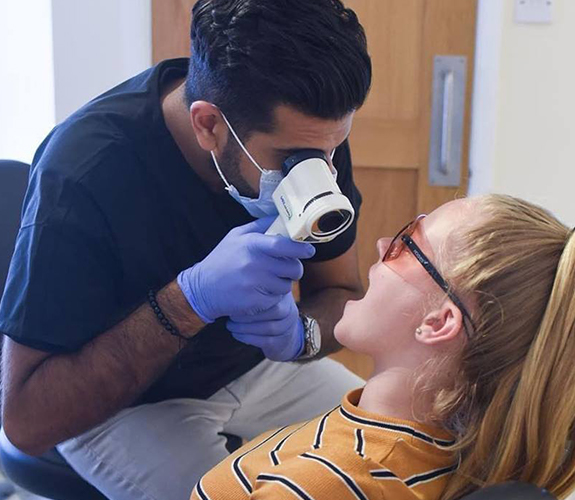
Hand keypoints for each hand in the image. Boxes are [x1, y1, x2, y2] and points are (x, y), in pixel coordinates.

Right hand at [177, 217, 315, 322]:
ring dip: (282, 284)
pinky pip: (277, 300)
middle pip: (292, 268)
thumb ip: (260, 226)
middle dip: (293, 269)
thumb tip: (282, 216)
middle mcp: (254, 264)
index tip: (309, 250)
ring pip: (286, 285)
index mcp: (251, 244)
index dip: (301, 248)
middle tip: (285, 268)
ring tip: (267, 280)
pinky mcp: (255, 302)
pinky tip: (259, 292)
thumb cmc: (222, 260)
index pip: (284, 245)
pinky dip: (272, 297)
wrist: (202, 288)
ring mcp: (254, 284)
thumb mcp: (236, 236)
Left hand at [227, 293, 304, 361]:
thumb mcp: (261, 296)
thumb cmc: (263, 312)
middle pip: (273, 311)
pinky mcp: (281, 342)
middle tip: (231, 314)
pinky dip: (248, 337)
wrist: (281, 336)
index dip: (252, 299)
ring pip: (269, 327)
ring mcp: (288, 328)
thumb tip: (230, 282)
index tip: (234, 300)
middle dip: (249, 313)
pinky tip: (236, 334)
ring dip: (246, 327)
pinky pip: (266, 341)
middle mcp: (289, 311)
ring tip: (230, 325)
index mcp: (283, 296)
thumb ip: (252, 289)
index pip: (272, 295)